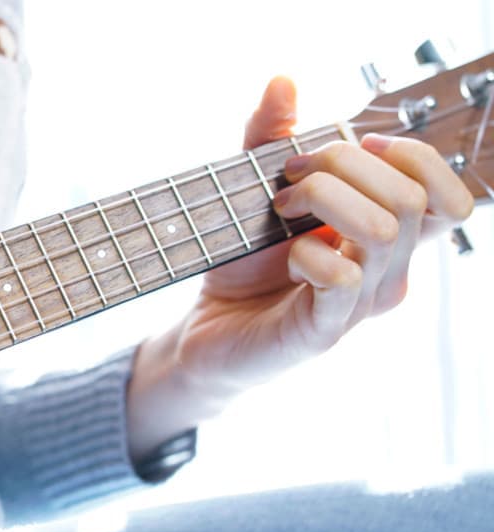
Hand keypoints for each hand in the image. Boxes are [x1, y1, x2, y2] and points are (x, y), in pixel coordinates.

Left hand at [126, 78, 472, 460]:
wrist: (207, 327)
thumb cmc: (242, 262)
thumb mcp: (254, 187)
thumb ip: (269, 135)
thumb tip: (283, 81)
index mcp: (387, 236)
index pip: (445, 192)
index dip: (407, 155)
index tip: (351, 147)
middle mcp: (387, 271)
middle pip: (409, 196)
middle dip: (342, 164)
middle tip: (288, 177)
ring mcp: (360, 304)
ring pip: (383, 229)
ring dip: (320, 200)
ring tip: (277, 211)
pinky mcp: (325, 329)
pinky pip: (343, 278)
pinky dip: (308, 254)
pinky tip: (288, 259)